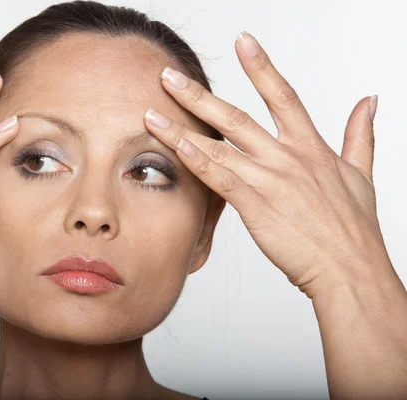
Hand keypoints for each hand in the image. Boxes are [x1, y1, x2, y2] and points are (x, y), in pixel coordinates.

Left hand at [143, 31, 392, 298]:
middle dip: (198, 95)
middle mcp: (287, 157)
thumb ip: (361, 133)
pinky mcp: (257, 206)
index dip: (261, 66)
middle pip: (236, 116)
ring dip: (182, 128)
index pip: (282, 95)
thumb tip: (369, 101)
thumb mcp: (362, 174)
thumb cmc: (353, 229)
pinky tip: (177, 147)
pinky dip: (198, 161)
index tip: (243, 41)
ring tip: (152, 113)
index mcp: (311, 147)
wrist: (350, 270)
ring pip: (219, 145)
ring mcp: (270, 180)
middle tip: (168, 76)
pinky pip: (220, 179)